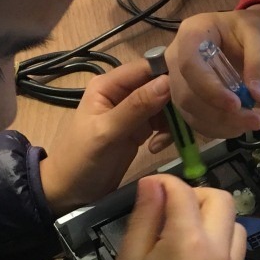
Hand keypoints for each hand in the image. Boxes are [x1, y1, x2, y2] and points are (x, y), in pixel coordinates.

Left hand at [39, 60, 170, 215]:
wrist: (70, 191)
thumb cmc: (81, 159)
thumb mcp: (107, 132)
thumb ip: (136, 107)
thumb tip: (168, 82)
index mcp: (109, 84)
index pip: (147, 67)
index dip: (169, 74)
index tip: (190, 91)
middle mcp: (122, 92)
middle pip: (160, 85)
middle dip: (173, 103)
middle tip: (182, 122)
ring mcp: (133, 111)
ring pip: (165, 105)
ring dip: (171, 122)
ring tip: (162, 141)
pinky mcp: (140, 129)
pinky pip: (163, 123)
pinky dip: (166, 134)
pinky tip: (156, 148)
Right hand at [105, 175, 247, 259]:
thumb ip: (144, 218)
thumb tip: (154, 185)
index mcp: (189, 238)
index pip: (183, 191)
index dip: (164, 183)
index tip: (149, 188)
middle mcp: (220, 250)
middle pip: (222, 201)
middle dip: (197, 196)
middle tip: (172, 210)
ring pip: (236, 229)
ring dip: (216, 223)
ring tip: (188, 239)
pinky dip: (223, 253)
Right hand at [166, 4, 259, 138]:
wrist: (249, 40)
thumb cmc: (252, 32)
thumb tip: (258, 95)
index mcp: (192, 33)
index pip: (189, 65)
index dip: (210, 89)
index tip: (237, 105)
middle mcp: (177, 57)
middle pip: (187, 95)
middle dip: (222, 114)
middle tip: (257, 120)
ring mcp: (179, 81)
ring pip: (191, 113)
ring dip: (224, 125)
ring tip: (257, 121)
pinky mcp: (187, 100)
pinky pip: (196, 121)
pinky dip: (221, 129)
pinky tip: (242, 124)